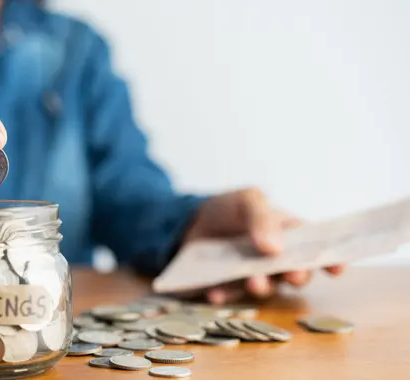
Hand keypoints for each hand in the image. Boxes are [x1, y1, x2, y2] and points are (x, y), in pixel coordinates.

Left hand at [184, 188, 344, 304]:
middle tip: (292, 275)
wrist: (189, 222)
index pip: (315, 247)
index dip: (330, 259)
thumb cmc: (227, 208)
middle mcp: (276, 259)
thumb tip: (275, 249)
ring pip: (267, 288)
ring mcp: (254, 275)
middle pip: (296, 272)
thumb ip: (262, 218)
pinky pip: (230, 295)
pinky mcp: (229, 286)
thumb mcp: (246, 200)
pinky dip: (224, 295)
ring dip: (262, 287)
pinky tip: (214, 292)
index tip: (337, 269)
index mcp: (288, 234)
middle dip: (297, 275)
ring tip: (253, 282)